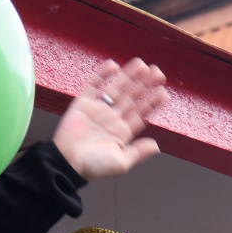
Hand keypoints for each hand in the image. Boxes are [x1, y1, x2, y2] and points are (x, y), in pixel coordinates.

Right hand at [53, 58, 168, 180]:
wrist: (67, 163)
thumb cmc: (93, 167)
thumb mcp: (121, 163)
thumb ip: (138, 153)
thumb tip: (156, 146)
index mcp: (122, 132)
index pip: (141, 113)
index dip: (152, 102)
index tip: (164, 93)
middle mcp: (112, 119)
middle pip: (132, 97)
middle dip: (145, 85)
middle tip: (158, 72)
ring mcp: (98, 110)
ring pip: (117, 88)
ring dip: (129, 76)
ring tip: (142, 65)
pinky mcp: (83, 104)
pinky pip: (94, 85)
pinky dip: (103, 75)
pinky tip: (113, 65)